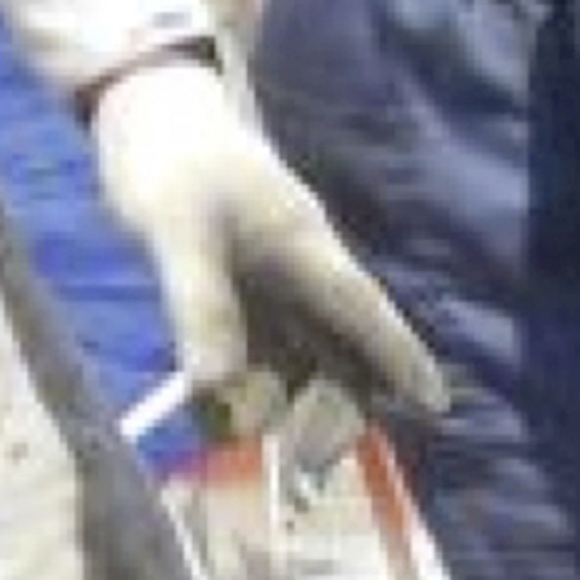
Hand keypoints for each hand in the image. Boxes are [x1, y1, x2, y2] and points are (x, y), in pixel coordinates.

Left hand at [87, 56, 446, 434]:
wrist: (142, 110)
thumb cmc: (171, 162)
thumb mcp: (177, 233)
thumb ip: (201, 308)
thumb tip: (217, 391)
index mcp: (306, 250)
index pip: (366, 312)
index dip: (403, 357)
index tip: (437, 403)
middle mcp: (300, 275)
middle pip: (340, 355)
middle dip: (332, 415)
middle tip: (306, 469)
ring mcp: (270, 285)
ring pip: (297, 363)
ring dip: (280, 409)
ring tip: (243, 446)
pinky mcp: (238, 291)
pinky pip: (254, 353)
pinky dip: (240, 389)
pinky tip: (211, 414)